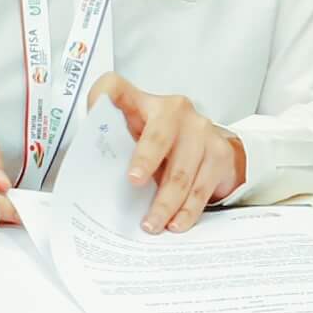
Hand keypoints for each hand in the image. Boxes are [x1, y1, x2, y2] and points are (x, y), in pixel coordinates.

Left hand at [95, 74, 246, 232]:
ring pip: (181, 171)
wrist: (205, 144)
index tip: (95, 108)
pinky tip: (176, 223)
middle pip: (158, 136)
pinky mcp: (220, 153)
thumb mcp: (133, 133)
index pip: (116, 88)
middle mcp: (174, 109)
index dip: (102, 94)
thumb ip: (114, 142)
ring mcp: (201, 130)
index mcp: (143, 101)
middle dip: (145, 161)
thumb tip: (92, 168)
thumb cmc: (156, 140)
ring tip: (151, 224)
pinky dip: (187, 210)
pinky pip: (201, 187)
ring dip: (165, 202)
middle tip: (132, 182)